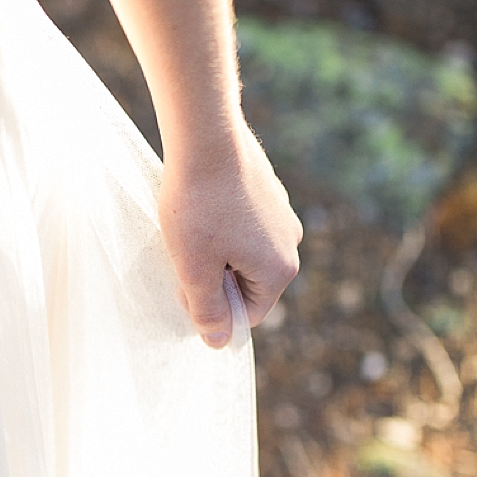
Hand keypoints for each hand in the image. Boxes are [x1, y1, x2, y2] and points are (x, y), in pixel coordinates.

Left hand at [157, 124, 301, 347]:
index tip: (186, 279)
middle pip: (248, 282)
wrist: (206, 134)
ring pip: (244, 251)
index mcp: (280, 270)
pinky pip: (245, 223)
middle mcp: (292, 243)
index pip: (248, 313)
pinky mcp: (270, 191)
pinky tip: (201, 203)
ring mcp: (283, 214)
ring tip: (191, 224)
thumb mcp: (193, 268)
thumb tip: (219, 342)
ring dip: (216, 248)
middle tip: (184, 251)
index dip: (213, 306)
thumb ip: (207, 311)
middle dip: (216, 275)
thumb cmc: (197, 204)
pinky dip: (222, 221)